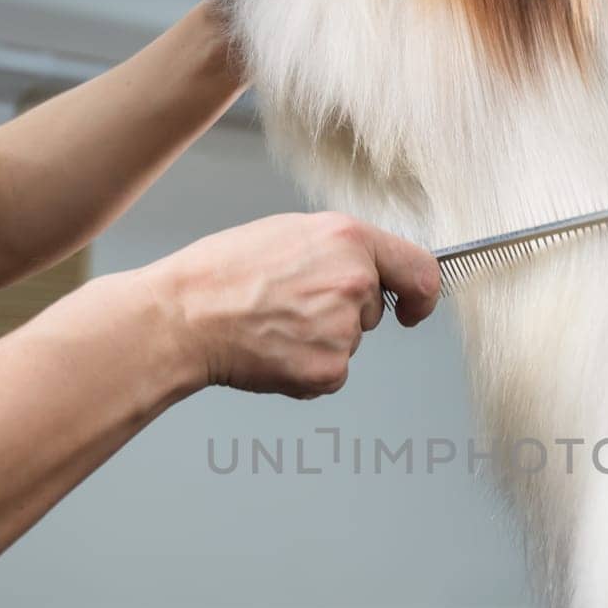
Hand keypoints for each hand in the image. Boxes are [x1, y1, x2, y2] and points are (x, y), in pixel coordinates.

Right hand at [151, 212, 439, 397]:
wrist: (186, 316)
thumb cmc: (222, 274)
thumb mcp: (290, 234)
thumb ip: (338, 249)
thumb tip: (367, 267)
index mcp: (348, 239)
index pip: (420, 269)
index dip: (421, 293)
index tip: (414, 307)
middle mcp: (354, 282)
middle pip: (373, 311)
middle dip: (343, 313)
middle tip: (290, 305)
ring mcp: (343, 329)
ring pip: (348, 342)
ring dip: (320, 341)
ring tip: (271, 323)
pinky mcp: (328, 369)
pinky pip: (331, 373)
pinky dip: (307, 369)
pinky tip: (272, 349)